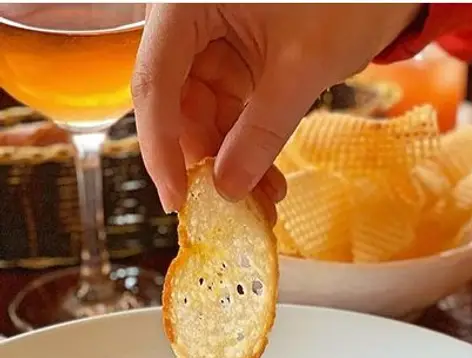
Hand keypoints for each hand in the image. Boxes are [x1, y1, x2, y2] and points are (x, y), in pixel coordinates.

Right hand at [131, 3, 419, 216]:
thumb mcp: (302, 66)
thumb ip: (262, 129)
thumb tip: (229, 188)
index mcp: (187, 1)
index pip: (155, 82)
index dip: (161, 147)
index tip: (178, 199)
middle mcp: (189, 19)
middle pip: (177, 104)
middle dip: (207, 162)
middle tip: (234, 209)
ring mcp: (213, 40)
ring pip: (205, 115)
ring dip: (230, 162)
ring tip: (263, 202)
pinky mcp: (237, 59)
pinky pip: (231, 111)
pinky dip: (247, 146)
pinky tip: (266, 180)